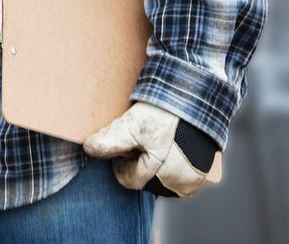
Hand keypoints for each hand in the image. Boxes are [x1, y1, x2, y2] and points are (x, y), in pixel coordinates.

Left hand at [83, 101, 213, 198]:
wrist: (195, 102)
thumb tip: (89, 149)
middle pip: (143, 180)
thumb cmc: (167, 115)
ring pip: (158, 179)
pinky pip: (175, 176)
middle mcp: (179, 186)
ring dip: (152, 163)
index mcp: (162, 177)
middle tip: (143, 139)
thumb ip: (110, 140)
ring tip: (157, 140)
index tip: (126, 141)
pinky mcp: (200, 176)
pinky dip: (168, 164)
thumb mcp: (134, 125)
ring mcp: (191, 182)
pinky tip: (169, 145)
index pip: (127, 178)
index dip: (121, 159)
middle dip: (137, 161)